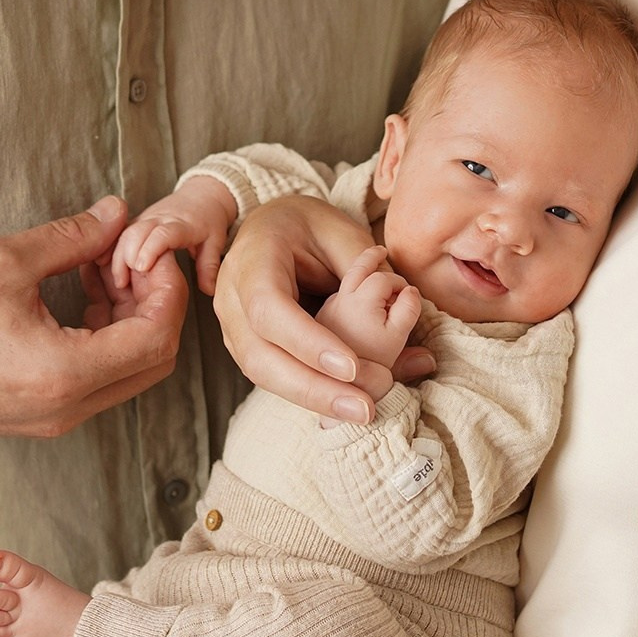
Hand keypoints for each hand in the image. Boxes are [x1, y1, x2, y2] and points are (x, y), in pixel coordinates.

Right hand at [0, 197, 186, 434]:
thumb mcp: (2, 261)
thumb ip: (72, 237)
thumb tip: (117, 213)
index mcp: (66, 374)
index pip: (157, 338)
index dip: (166, 289)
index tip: (148, 250)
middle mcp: (67, 408)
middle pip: (152, 360)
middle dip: (154, 302)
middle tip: (129, 255)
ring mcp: (52, 418)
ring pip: (126, 370)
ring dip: (127, 315)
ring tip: (99, 262)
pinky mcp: (36, 414)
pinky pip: (95, 377)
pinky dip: (101, 334)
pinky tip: (78, 288)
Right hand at [110, 177, 236, 295]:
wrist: (201, 196)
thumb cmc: (207, 220)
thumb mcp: (215, 242)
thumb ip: (209, 266)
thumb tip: (210, 290)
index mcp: (181, 224)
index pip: (163, 234)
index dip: (150, 249)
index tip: (141, 268)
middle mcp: (160, 218)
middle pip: (136, 233)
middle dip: (126, 257)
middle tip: (123, 283)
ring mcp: (146, 218)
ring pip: (124, 232)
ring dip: (116, 255)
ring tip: (116, 281)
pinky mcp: (136, 220)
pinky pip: (118, 232)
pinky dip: (109, 248)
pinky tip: (101, 265)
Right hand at [213, 197, 433, 425]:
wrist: (272, 226)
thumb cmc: (308, 225)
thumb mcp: (340, 233)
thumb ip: (367, 276)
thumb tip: (406, 326)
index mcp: (252, 258)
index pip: (269, 308)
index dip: (306, 341)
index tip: (349, 367)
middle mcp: (232, 296)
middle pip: (260, 355)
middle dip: (313, 387)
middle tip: (363, 407)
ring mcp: (233, 325)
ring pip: (263, 374)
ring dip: (313, 398)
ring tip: (361, 410)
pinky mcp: (247, 345)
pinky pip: (273, 376)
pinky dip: (309, 392)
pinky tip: (344, 404)